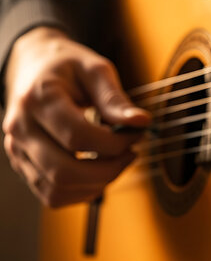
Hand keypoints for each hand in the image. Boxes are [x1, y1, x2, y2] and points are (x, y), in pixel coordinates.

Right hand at [3, 27, 150, 206]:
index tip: (137, 133)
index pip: (77, 137)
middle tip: (131, 152)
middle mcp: (21, 128)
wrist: (33, 65)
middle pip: (64, 172)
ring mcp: (18, 150)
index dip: (115, 143)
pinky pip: (52, 195)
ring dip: (97, 184)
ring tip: (117, 160)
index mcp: (38, 99)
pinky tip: (100, 171)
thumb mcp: (94, 69)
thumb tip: (141, 122)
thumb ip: (115, 98)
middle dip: (108, 169)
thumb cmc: (66, 66)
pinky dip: (82, 192)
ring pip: (57, 191)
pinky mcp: (23, 165)